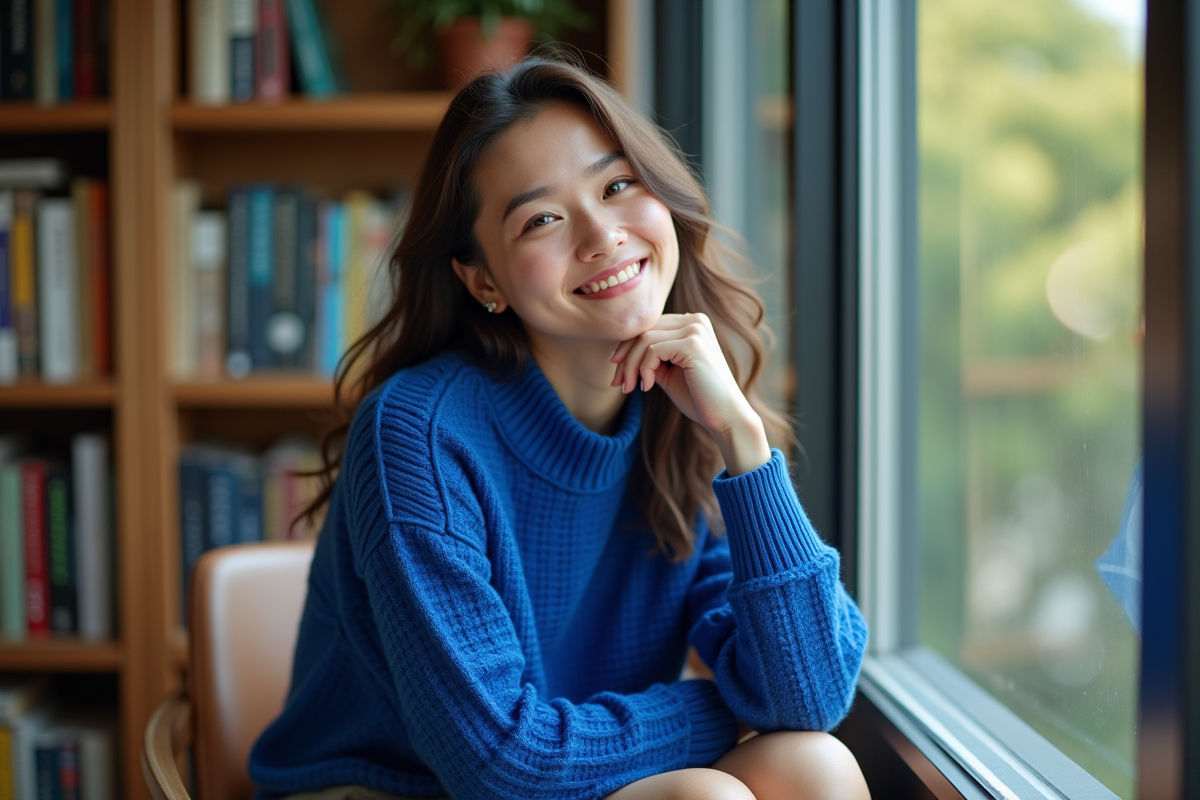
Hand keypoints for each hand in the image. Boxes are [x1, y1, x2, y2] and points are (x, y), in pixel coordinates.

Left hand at [609, 313, 770, 474]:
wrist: (726, 416)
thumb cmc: (698, 397)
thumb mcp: (667, 372)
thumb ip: (650, 358)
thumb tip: (620, 353)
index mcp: (690, 323)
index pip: (648, 327)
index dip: (627, 348)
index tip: (617, 374)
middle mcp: (695, 320)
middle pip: (644, 330)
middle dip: (625, 358)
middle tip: (618, 384)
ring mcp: (695, 330)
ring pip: (644, 340)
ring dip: (630, 366)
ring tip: (629, 388)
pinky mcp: (693, 344)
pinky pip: (653, 351)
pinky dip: (644, 370)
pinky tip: (648, 387)